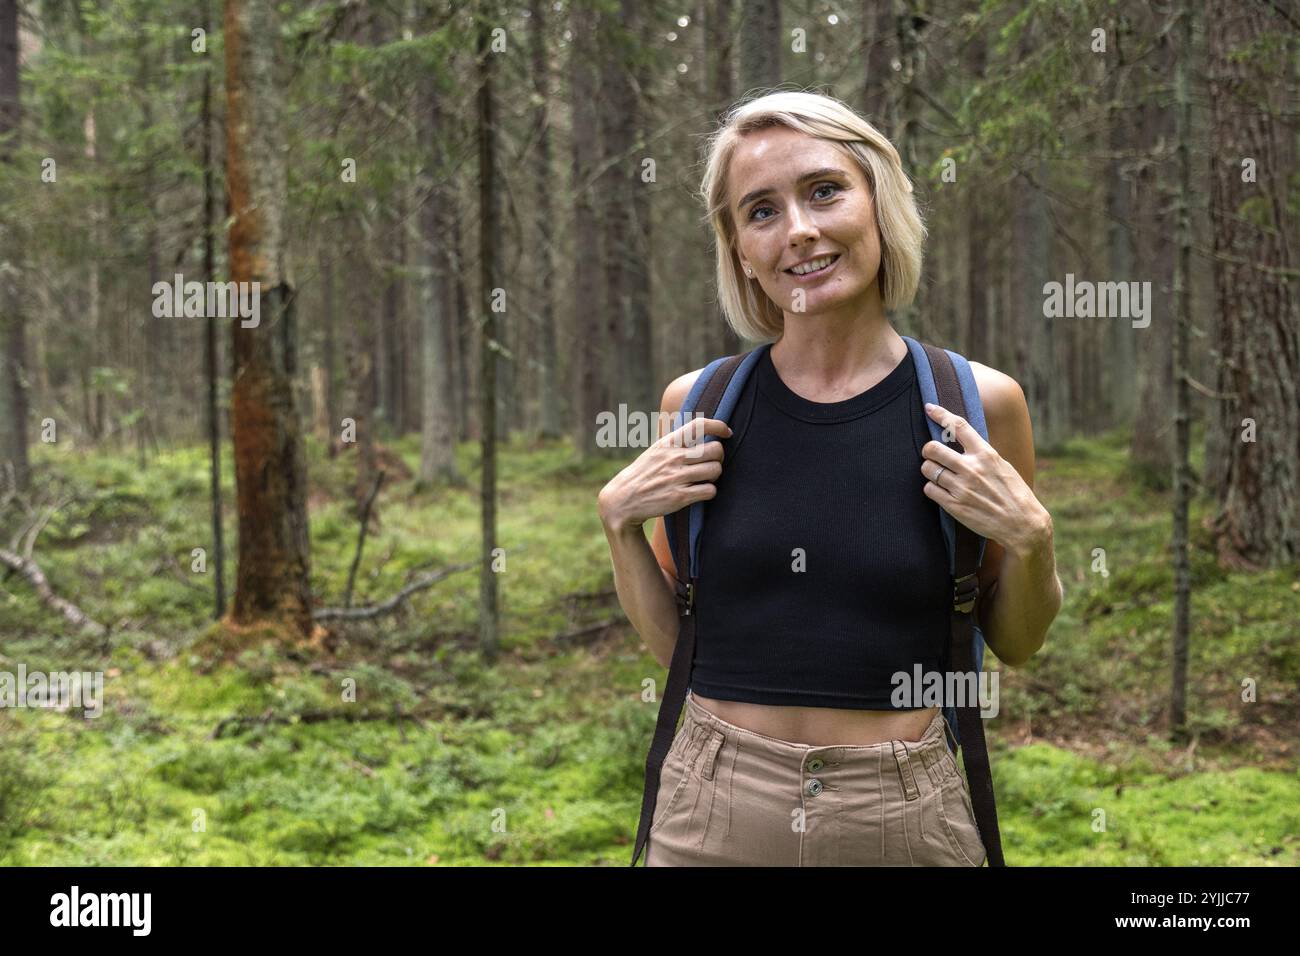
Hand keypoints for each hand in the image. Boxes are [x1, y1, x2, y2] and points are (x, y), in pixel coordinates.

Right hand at [597, 416, 732, 533]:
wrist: (624, 499)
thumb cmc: (644, 473)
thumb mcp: (656, 451)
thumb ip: (677, 442)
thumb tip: (702, 431)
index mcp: (668, 443)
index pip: (699, 425)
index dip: (718, 426)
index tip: (727, 433)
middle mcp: (674, 458)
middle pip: (715, 449)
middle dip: (719, 457)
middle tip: (712, 462)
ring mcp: (677, 477)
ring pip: (715, 470)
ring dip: (715, 475)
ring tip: (705, 478)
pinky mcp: (679, 497)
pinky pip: (710, 491)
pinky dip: (709, 492)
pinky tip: (700, 491)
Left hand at [919, 402, 1047, 556]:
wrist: (1022, 524)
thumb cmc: (1014, 493)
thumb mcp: (1002, 465)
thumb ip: (982, 453)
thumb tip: (962, 439)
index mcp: (986, 454)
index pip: (958, 426)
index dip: (941, 414)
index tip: (930, 408)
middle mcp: (972, 468)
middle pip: (933, 448)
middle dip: (928, 450)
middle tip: (932, 454)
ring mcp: (962, 487)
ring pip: (927, 469)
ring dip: (929, 470)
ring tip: (938, 474)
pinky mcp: (954, 505)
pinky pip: (929, 489)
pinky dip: (931, 488)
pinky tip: (941, 490)